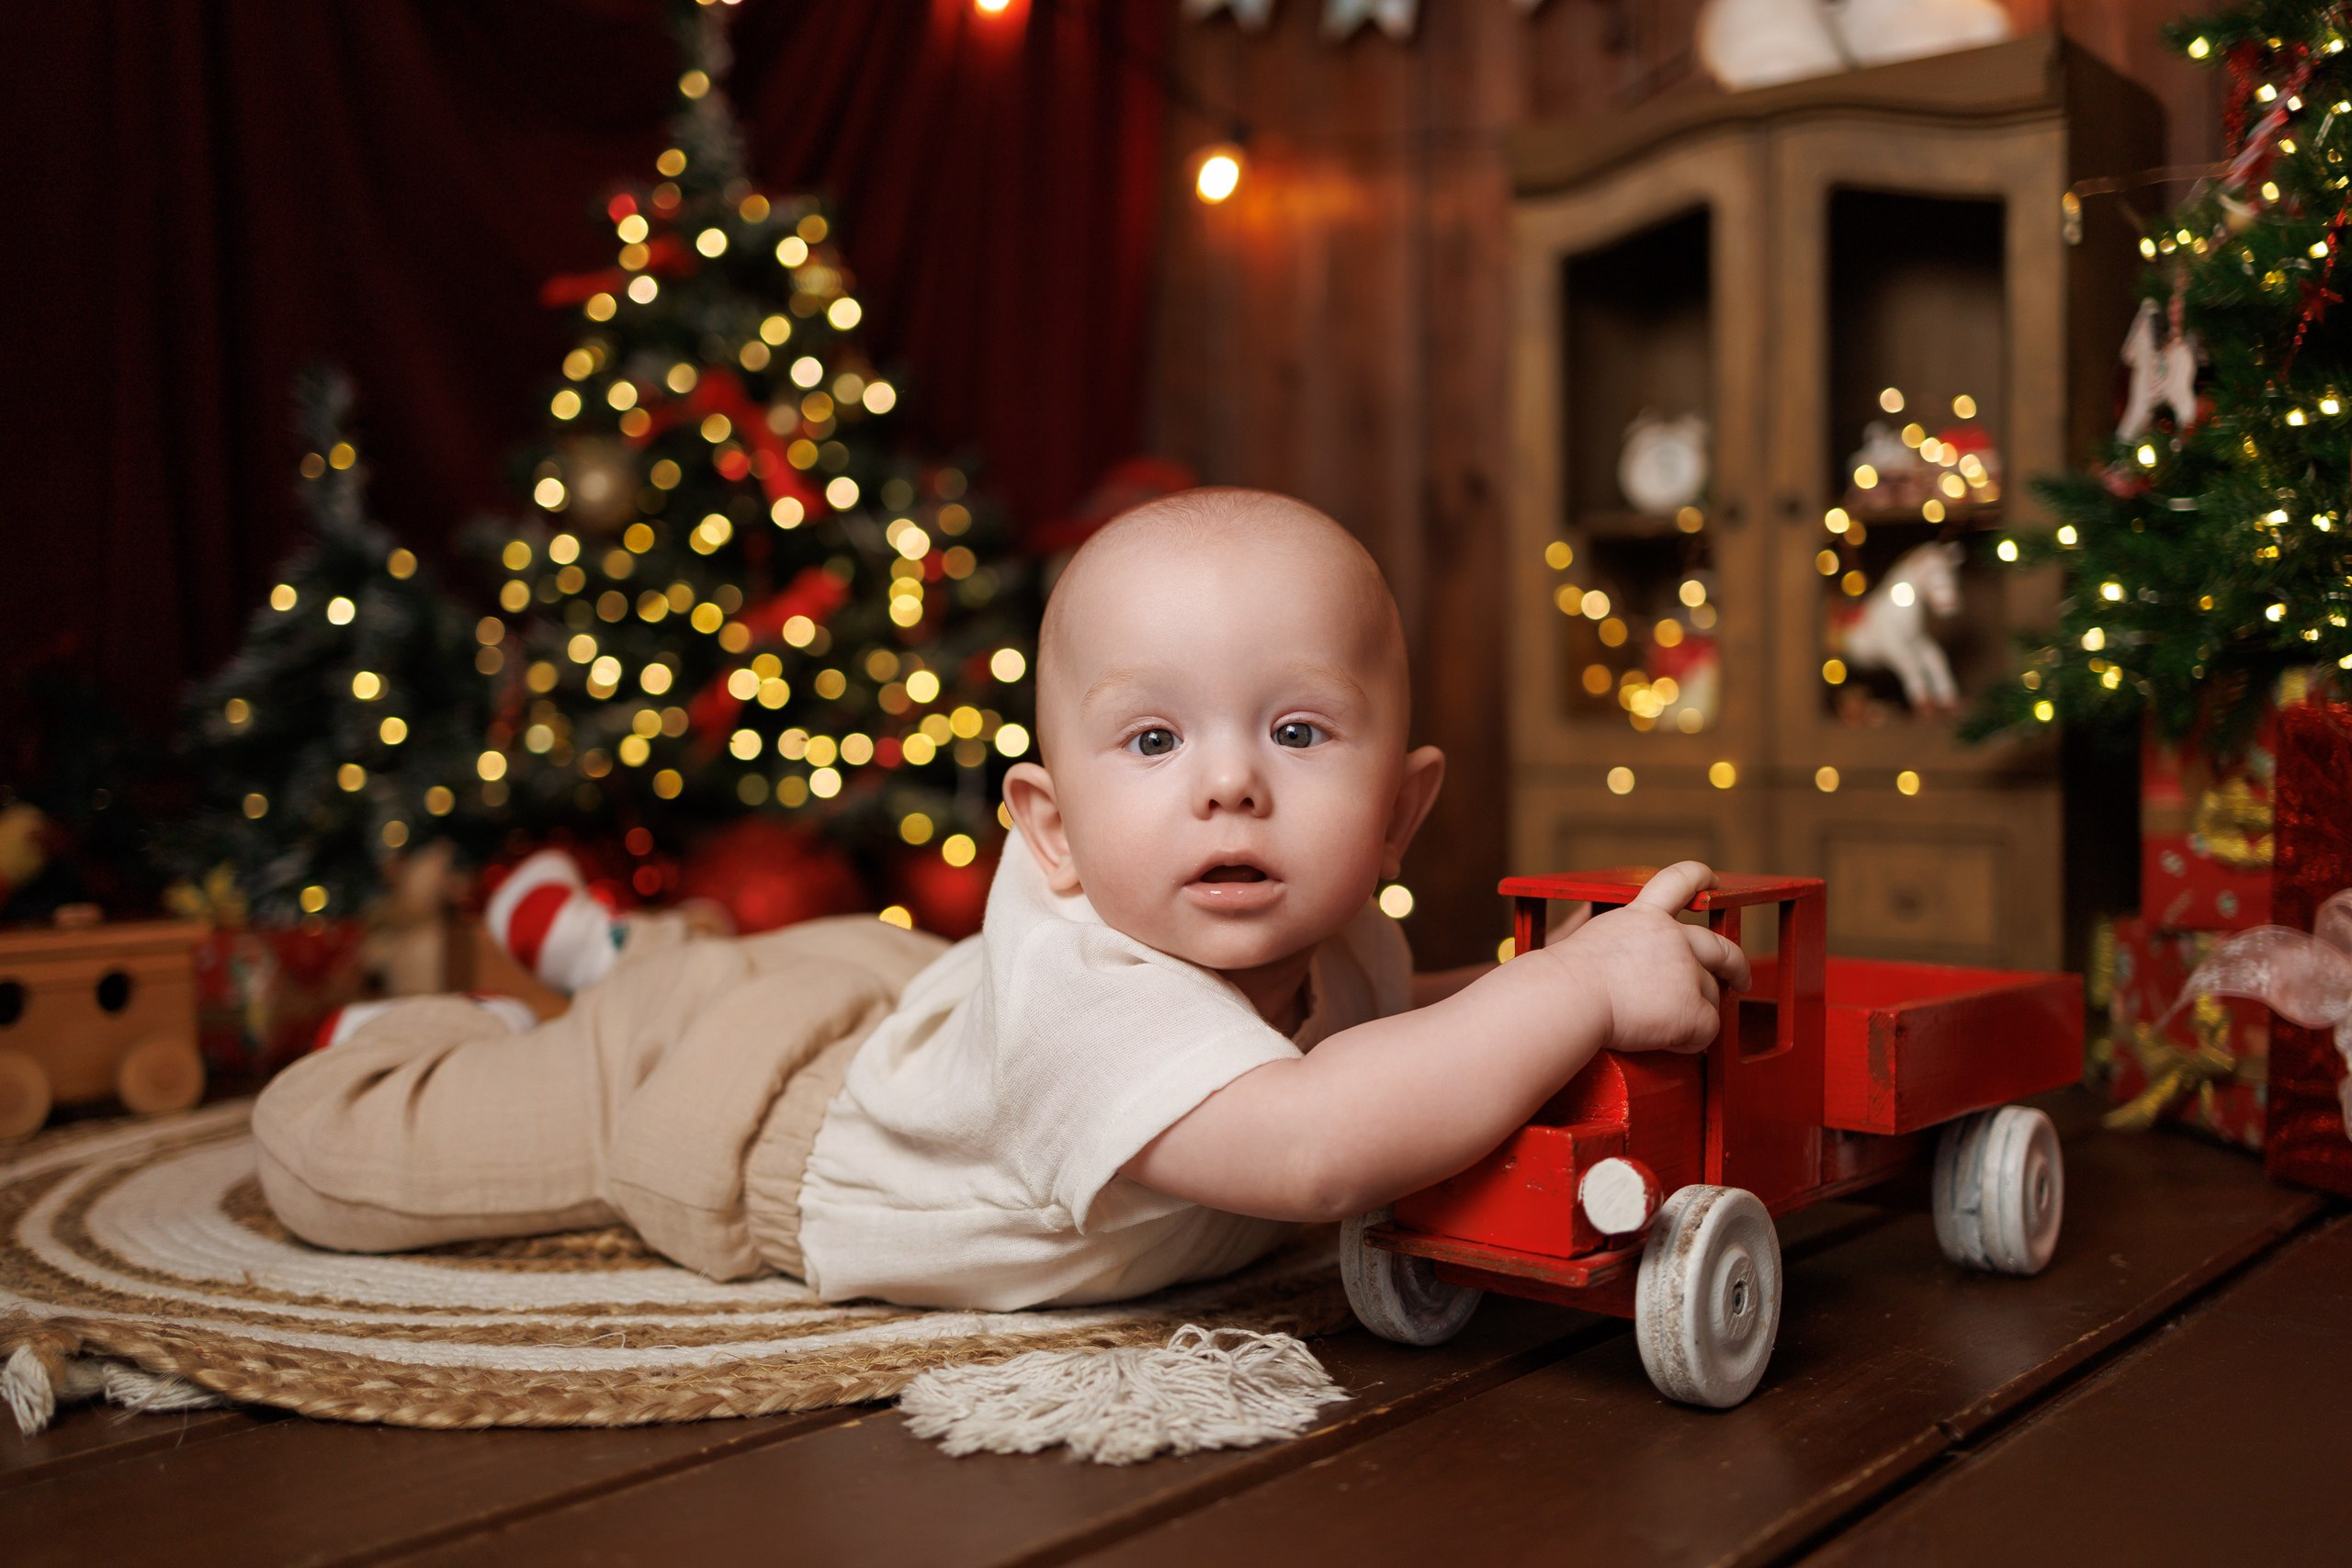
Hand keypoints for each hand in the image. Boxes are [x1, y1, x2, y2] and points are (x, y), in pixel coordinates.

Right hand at [1550, 861, 1750, 1053]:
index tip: (1712, 880)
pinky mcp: (1693, 1009)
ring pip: (1709, 996)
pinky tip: (1665, 1042)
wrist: (1568, 997)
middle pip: (1722, 947)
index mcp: (1644, 916)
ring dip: (1691, 1013)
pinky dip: (1689, 1041)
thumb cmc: (1565, 979)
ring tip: (1659, 1027)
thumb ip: (1619, 939)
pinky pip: (1707, 1030)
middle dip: (1737, 965)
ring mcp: (1687, 971)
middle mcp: (1673, 937)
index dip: (1700, 877)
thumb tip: (1611, 946)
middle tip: (1740, 979)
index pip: (1679, 881)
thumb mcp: (1592, 937)